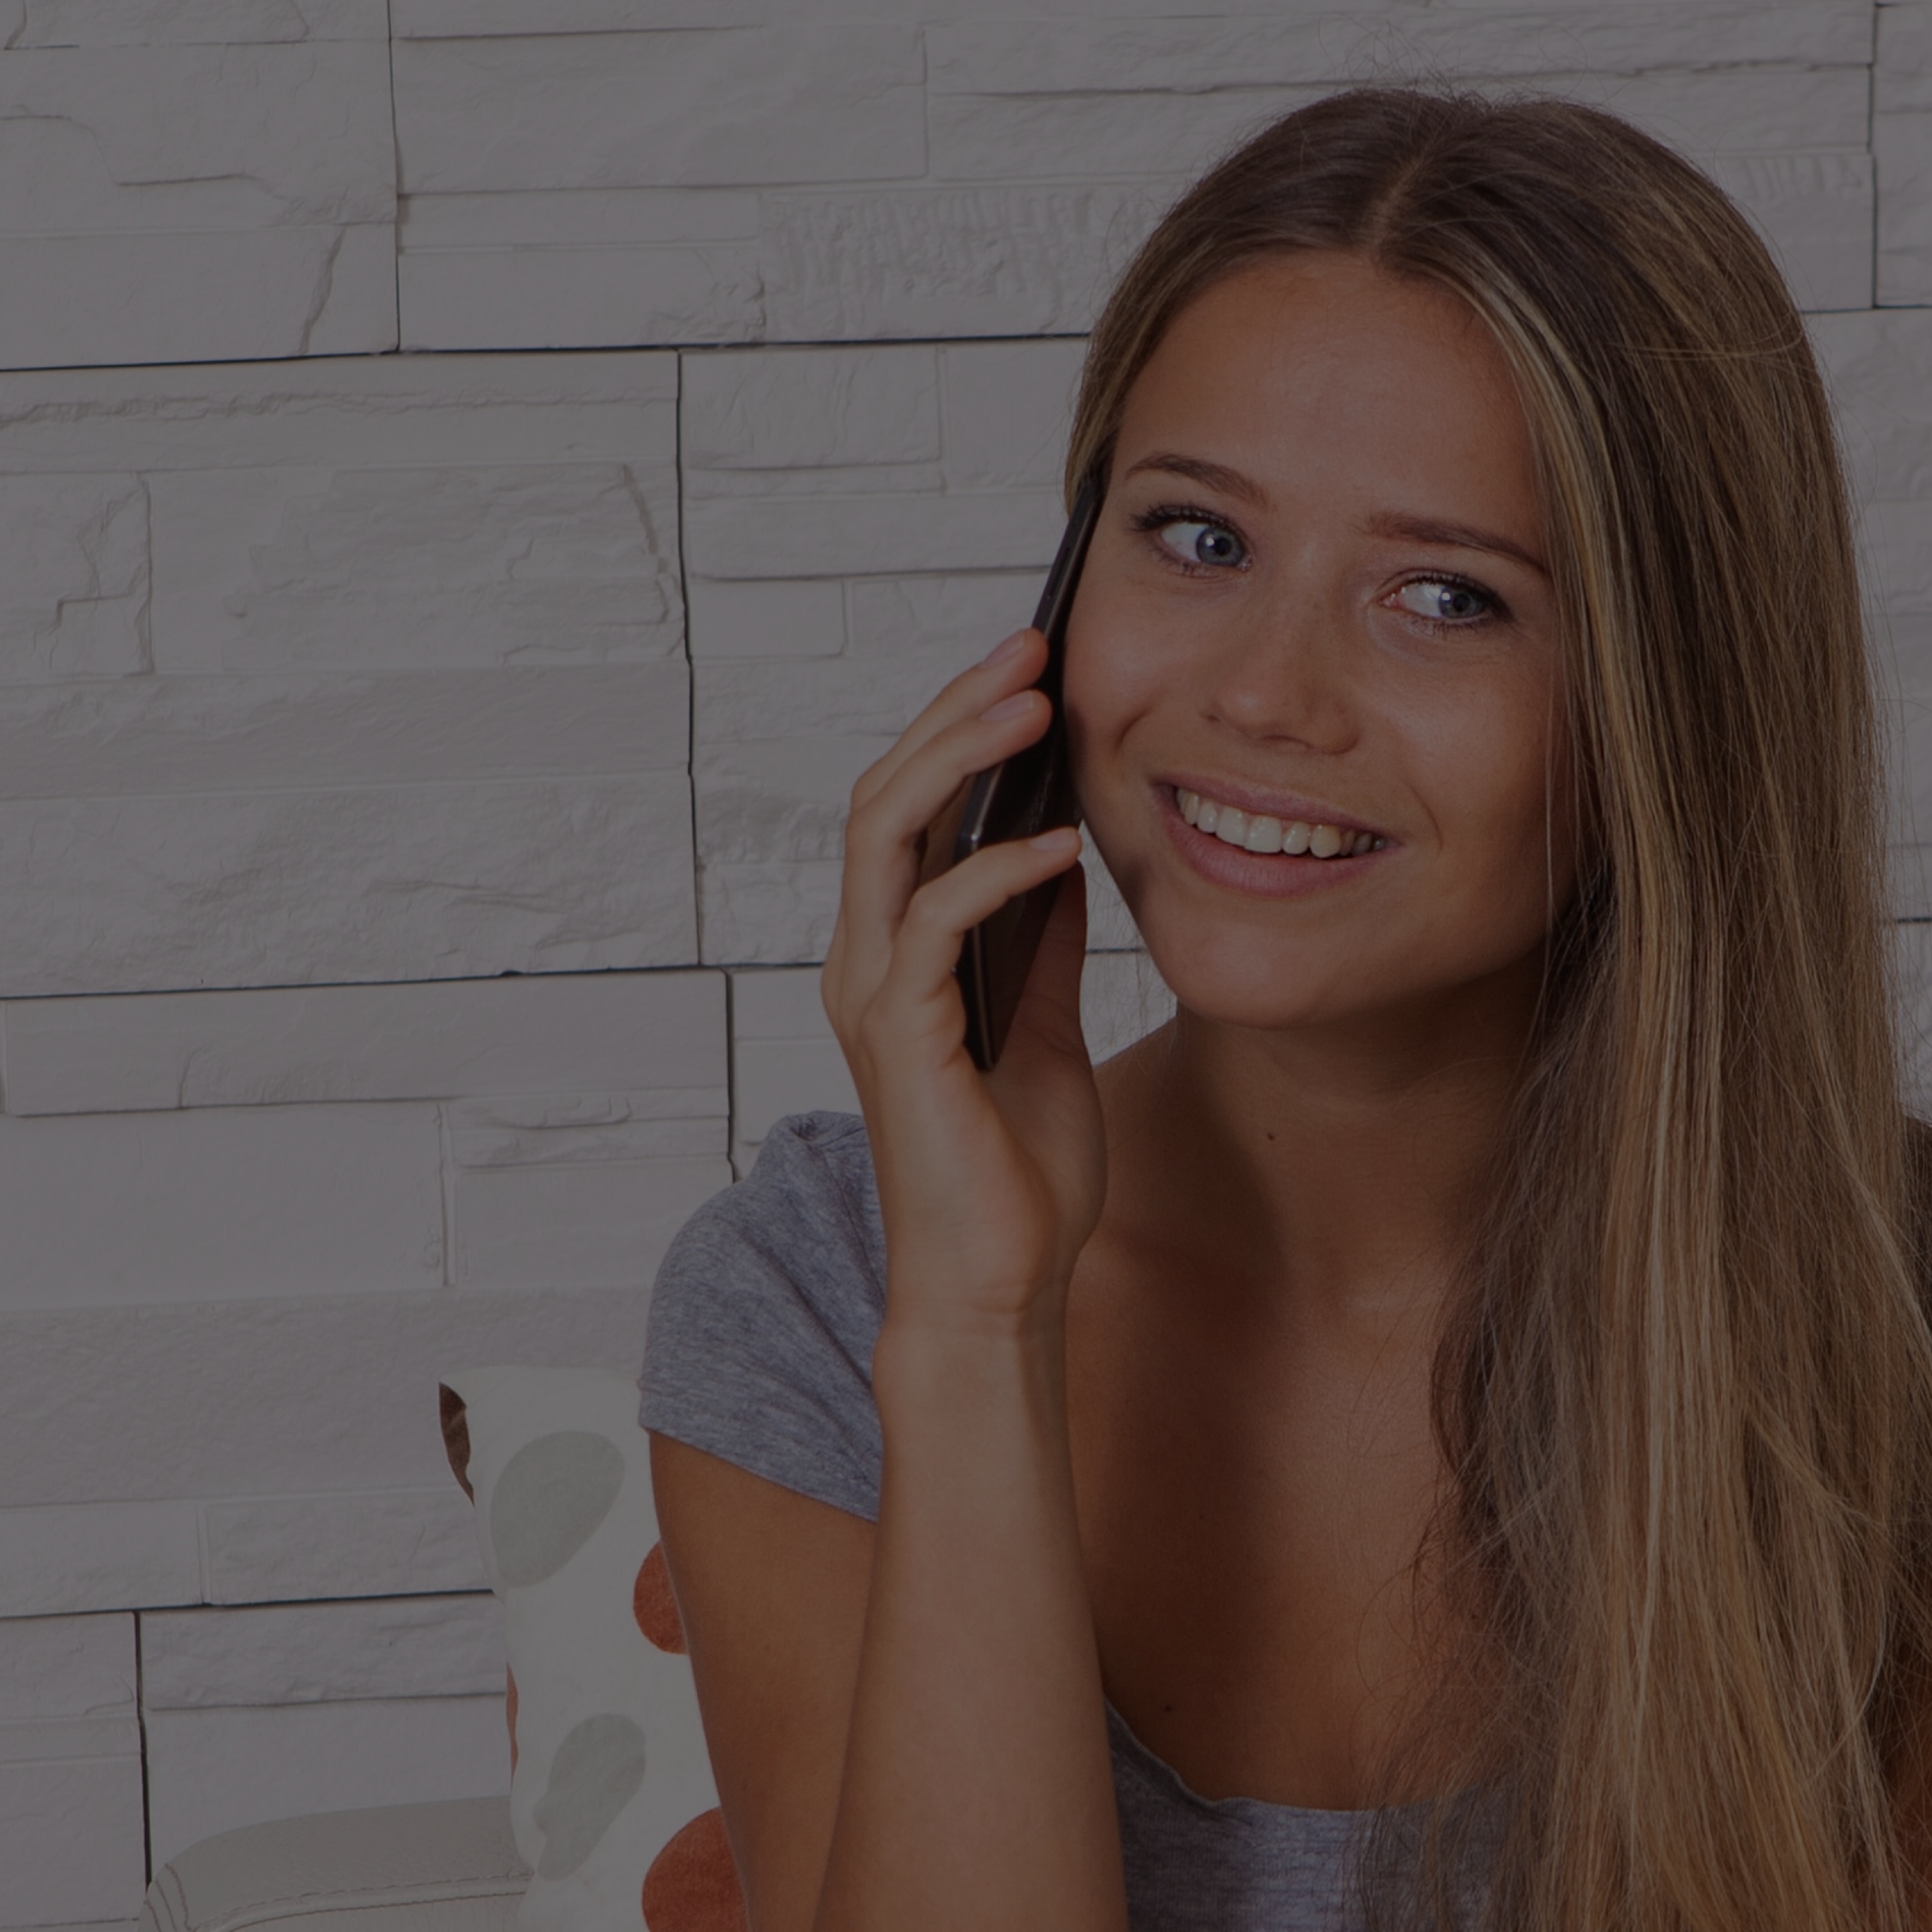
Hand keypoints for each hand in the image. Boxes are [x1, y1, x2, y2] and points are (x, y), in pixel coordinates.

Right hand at [823, 628, 1107, 1340]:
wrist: (1001, 1286)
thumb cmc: (1018, 1170)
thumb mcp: (1045, 1019)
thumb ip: (1041, 934)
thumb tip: (1065, 840)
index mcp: (894, 954)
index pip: (909, 805)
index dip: (960, 724)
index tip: (1032, 662)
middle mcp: (866, 962)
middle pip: (887, 793)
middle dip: (957, 708)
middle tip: (1032, 645)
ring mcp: (875, 998)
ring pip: (888, 835)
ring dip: (960, 757)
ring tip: (1035, 704)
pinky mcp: (904, 1040)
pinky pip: (931, 924)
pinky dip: (995, 871)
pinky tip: (1058, 842)